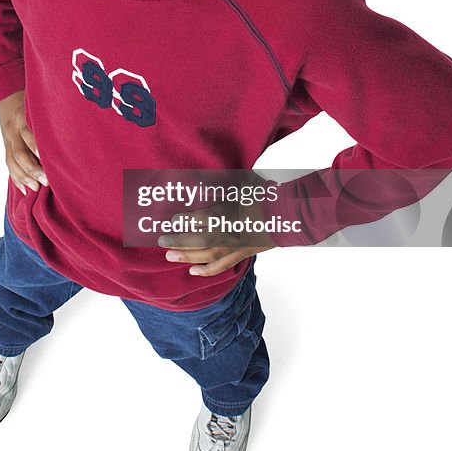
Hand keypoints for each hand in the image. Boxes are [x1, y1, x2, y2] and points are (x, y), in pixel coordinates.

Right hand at [0, 89, 48, 195]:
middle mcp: (13, 129)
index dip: (37, 148)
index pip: (29, 135)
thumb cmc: (34, 100)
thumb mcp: (41, 103)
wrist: (8, 93)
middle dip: (32, 168)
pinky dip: (16, 177)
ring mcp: (7, 138)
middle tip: (46, 180)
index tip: (48, 160)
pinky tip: (24, 188)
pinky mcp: (6, 145)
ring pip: (12, 161)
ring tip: (36, 188)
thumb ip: (53, 114)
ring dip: (24, 176)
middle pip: (20, 153)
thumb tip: (74, 131)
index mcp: (23, 116)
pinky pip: (8, 163)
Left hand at [157, 170, 276, 276]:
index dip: (182, 221)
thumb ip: (219, 182)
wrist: (289, 214)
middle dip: (177, 241)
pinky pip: (221, 266)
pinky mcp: (242, 255)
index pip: (197, 219)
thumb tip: (197, 179)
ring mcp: (235, 247)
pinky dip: (206, 271)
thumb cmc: (265, 194)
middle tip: (162, 241)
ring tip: (169, 256)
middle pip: (197, 241)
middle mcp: (228, 233)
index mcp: (226, 213)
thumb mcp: (242, 181)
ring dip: (186, 257)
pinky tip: (193, 271)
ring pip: (206, 256)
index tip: (172, 220)